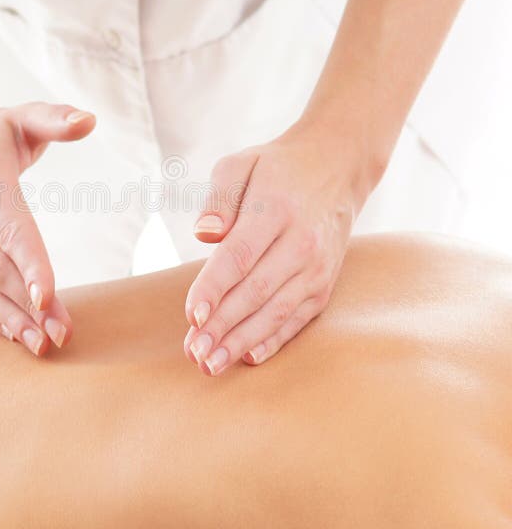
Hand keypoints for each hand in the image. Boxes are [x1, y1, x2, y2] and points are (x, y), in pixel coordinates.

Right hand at [0, 95, 94, 355]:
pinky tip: (17, 333)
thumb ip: (55, 119)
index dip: (31, 266)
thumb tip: (91, 120)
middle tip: (62, 333)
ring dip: (12, 318)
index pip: (12, 230)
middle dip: (30, 305)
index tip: (49, 299)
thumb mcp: (20, 118)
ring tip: (41, 344)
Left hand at [183, 122, 377, 374]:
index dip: (214, 288)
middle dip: (222, 327)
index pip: (239, 256)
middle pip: (256, 292)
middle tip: (193, 352)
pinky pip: (298, 318)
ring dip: (242, 341)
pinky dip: (273, 340)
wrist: (337, 166)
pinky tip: (248, 358)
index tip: (191, 315)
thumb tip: (204, 233)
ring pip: (276, 312)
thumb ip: (219, 198)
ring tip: (211, 364)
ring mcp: (317, 267)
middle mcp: (301, 242)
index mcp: (276, 210)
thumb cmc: (275, 167)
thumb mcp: (240, 164)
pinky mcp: (325, 283)